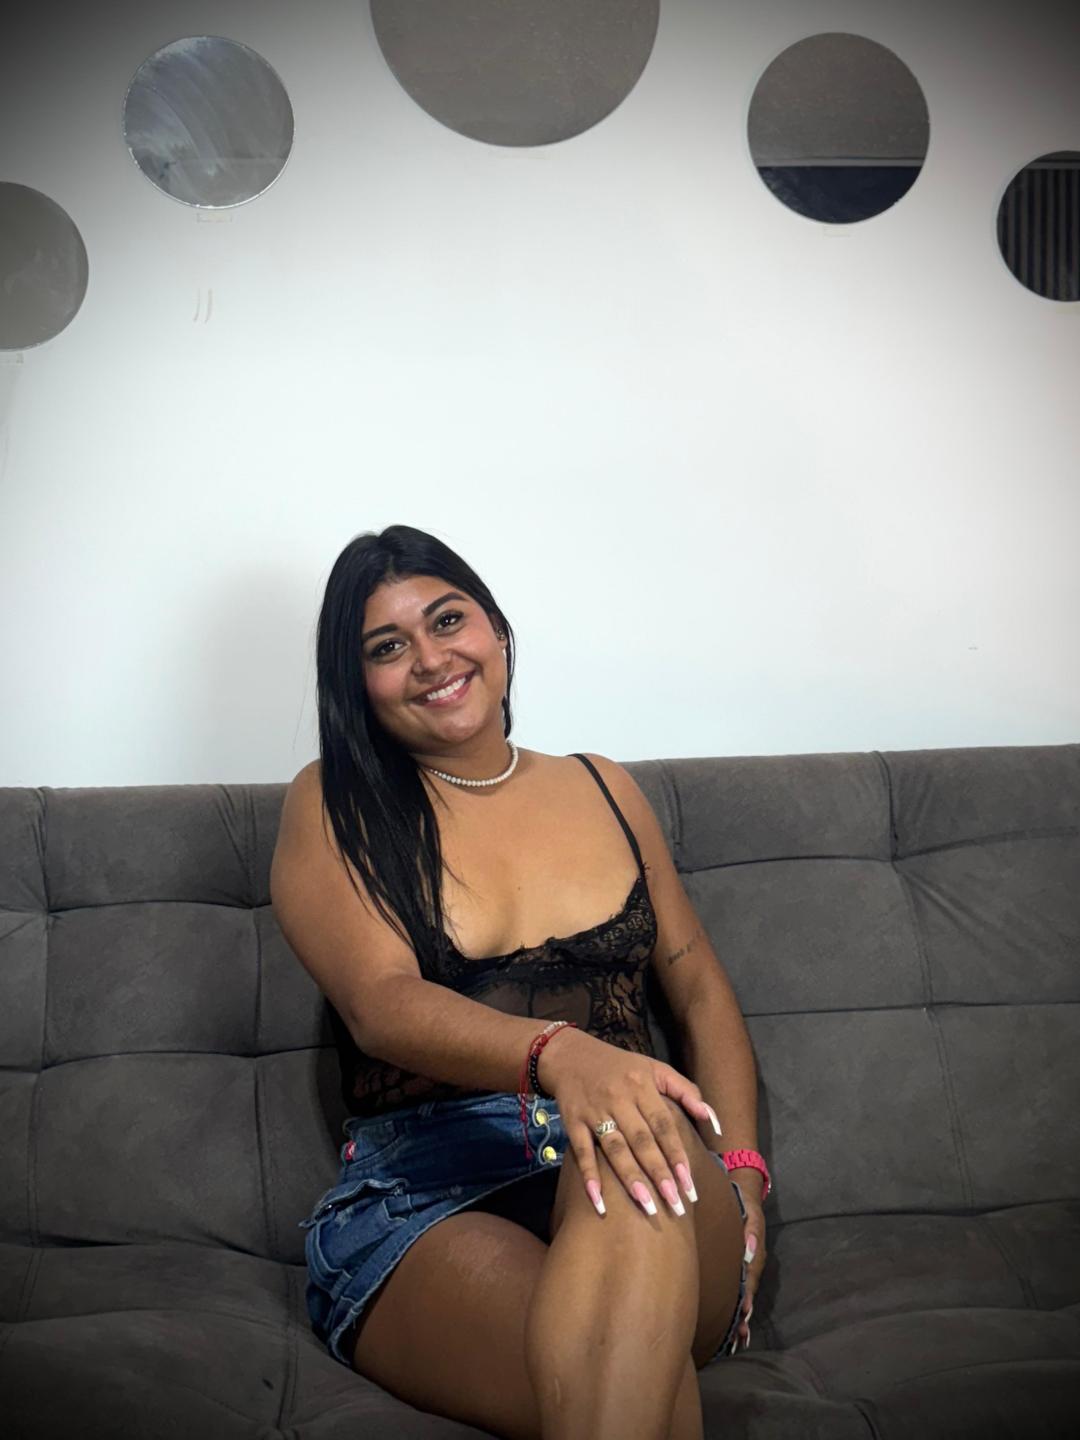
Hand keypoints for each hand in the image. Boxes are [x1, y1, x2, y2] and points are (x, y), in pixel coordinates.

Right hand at [537, 1030, 721, 1218]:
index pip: (663, 1125)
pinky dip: (589, 1175)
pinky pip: (581, 1151)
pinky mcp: (572, 1121)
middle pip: (641, 1141)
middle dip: (658, 1173)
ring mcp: (594, 1111)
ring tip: (646, 1206)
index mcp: (642, 1087)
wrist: (570, 1055)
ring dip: (630, 1178)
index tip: (689, 1183)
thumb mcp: (655, 1069)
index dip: (676, 1154)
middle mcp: (619, 1099)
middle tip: (674, 1203)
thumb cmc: (620, 1066)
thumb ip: (686, 1091)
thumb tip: (713, 1120)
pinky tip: (598, 1200)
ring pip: (614, 1148)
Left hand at [729, 1180, 765, 1350]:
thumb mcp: (751, 1214)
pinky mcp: (740, 1267)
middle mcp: (752, 1265)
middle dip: (744, 1314)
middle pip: (748, 1293)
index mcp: (755, 1255)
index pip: (750, 1280)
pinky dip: (739, 1305)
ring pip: (744, 1295)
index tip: (744, 1313)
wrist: (745, 1198)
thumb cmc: (745, 1207)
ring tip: (738, 1338)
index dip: (747, 1297)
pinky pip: (740, 1289)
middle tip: (740, 1337)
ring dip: (742, 1315)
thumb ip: (751, 1230)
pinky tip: (735, 1323)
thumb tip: (750, 1249)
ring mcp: (747, 1267)